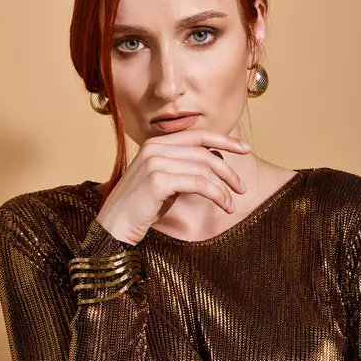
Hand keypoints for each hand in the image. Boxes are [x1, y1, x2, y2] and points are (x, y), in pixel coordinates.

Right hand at [95, 130, 250, 245]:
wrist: (115, 225)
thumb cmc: (144, 206)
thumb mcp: (167, 180)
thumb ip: (185, 166)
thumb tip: (217, 160)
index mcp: (156, 143)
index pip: (197, 135)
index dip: (224, 140)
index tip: (245, 148)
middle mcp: (155, 148)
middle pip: (204, 152)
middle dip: (228, 170)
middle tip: (242, 188)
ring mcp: (155, 162)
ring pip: (204, 168)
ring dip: (224, 188)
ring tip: (232, 203)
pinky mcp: (158, 180)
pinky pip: (198, 183)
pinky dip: (216, 194)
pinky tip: (224, 205)